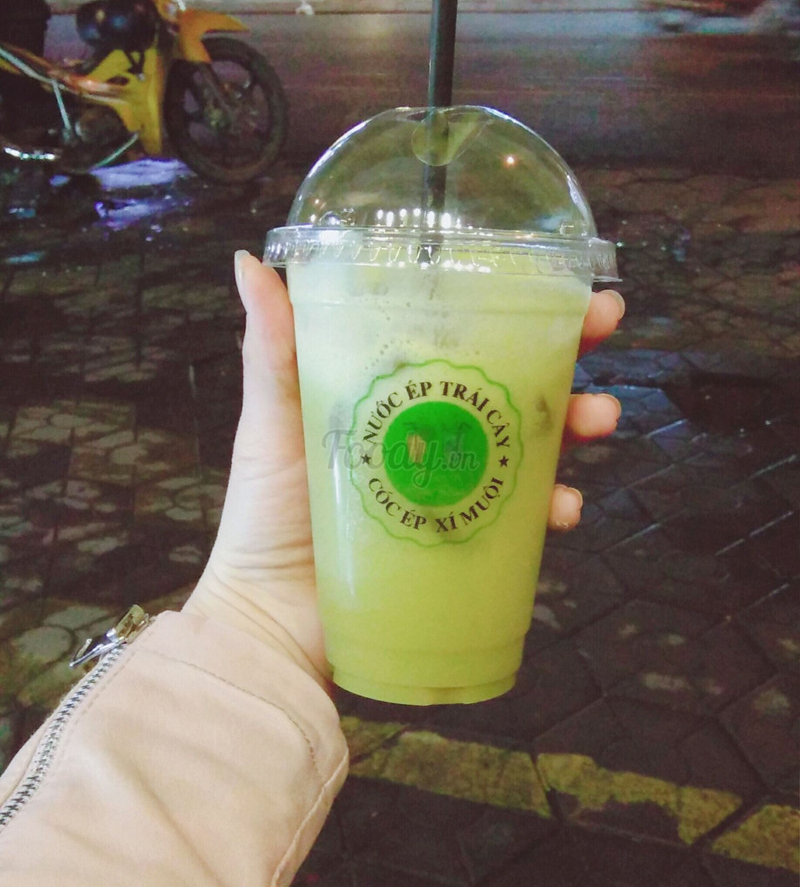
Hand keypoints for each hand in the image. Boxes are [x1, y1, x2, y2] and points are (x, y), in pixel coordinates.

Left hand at [185, 255, 623, 678]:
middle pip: (517, 381)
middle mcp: (436, 434)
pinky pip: (528, 520)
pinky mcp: (471, 544)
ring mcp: (459, 490)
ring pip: (538, 445)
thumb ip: (272, 350)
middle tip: (605, 324)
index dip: (512, 303)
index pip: (463, 335)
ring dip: (580, 425)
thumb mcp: (272, 422)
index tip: (557, 273)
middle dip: (572, 352)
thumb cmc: (266, 516)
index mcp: (396, 394)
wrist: (274, 625)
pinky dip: (555, 509)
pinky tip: (563, 509)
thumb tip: (251, 261)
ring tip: (599, 419)